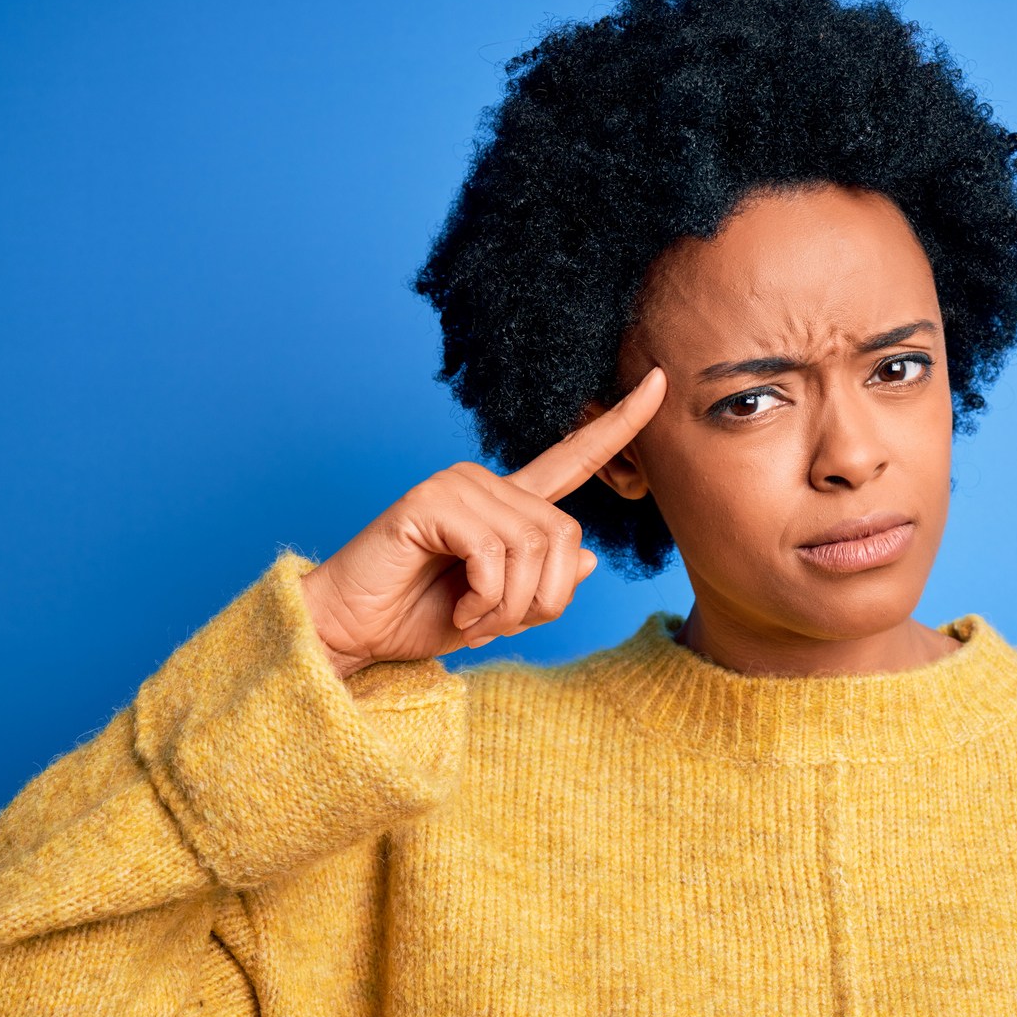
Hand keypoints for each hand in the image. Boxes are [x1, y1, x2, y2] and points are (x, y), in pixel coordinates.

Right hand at [299, 368, 665, 673]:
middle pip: (565, 536)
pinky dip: (485, 598)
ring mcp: (456, 484)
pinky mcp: (429, 500)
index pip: (575, 459)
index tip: (662, 384)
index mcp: (510, 504)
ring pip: (533, 548)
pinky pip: (493, 553)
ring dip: (510, 606)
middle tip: (496, 624)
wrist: (355, 632)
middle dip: (541, 600)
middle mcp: (487, 482)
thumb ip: (545, 585)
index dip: (621, 424)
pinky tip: (458, 608)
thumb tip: (589, 560)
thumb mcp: (502, 612)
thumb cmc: (420, 618)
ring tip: (473, 618)